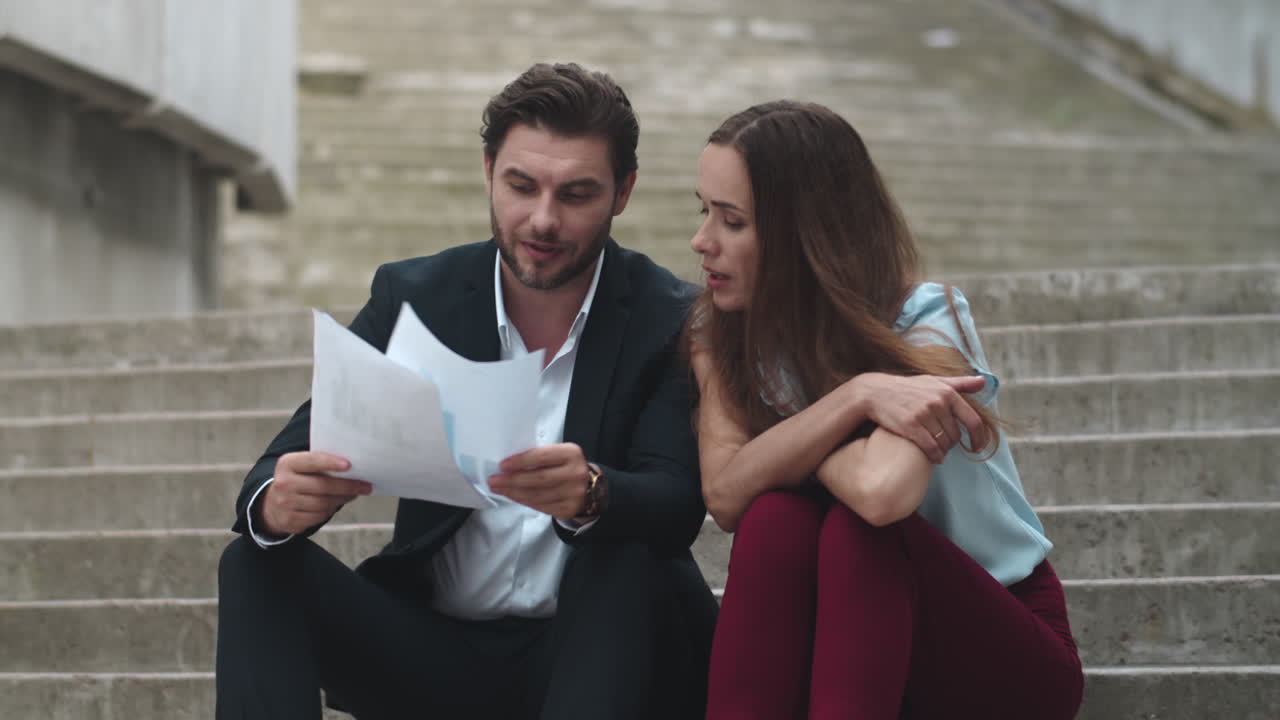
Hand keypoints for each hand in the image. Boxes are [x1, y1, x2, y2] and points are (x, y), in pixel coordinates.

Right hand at [258, 451, 370, 535]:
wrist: (273, 504)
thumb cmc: (297, 480)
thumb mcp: (301, 467)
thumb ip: (320, 463)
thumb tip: (353, 468)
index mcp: (287, 464)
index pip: (312, 461)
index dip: (330, 462)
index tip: (349, 465)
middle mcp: (284, 483)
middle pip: (323, 486)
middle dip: (348, 486)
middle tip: (365, 486)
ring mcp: (285, 503)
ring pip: (324, 503)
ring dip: (343, 499)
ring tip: (353, 494)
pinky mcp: (290, 520)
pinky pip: (319, 516)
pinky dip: (331, 510)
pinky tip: (336, 503)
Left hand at [489, 443, 590, 521]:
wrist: (591, 487)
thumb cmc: (565, 467)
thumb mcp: (559, 455)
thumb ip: (539, 457)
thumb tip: (508, 466)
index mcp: (571, 454)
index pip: (542, 457)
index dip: (520, 461)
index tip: (502, 466)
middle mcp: (576, 474)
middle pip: (538, 479)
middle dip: (512, 480)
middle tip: (494, 481)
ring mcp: (574, 494)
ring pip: (537, 495)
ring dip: (514, 493)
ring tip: (499, 489)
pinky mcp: (569, 509)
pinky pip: (541, 506)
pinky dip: (524, 501)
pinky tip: (513, 496)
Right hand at [850, 372, 987, 463]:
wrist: (875, 392)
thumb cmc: (907, 388)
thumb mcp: (933, 381)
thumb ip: (959, 383)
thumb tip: (983, 382)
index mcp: (947, 392)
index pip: (972, 420)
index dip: (979, 437)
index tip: (977, 447)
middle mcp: (938, 402)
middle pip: (956, 435)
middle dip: (952, 444)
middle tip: (945, 445)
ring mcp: (924, 414)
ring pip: (944, 443)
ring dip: (943, 451)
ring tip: (938, 450)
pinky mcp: (910, 426)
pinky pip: (931, 448)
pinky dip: (936, 456)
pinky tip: (935, 458)